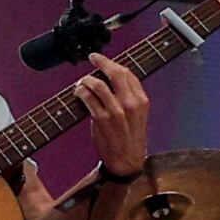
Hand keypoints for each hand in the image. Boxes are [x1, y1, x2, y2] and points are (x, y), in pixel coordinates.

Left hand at [75, 55, 153, 179]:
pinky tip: (78, 93)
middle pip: (115, 73)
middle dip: (102, 62)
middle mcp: (130, 104)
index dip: (113, 64)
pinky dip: (80, 92)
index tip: (103, 60)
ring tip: (81, 82)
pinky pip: (87, 98)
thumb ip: (129, 97)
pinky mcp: (101, 119)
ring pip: (98, 84)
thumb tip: (111, 78)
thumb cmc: (130, 137)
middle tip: (92, 58)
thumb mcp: (138, 115)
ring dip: (86, 80)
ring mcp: (115, 111)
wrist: (127, 161)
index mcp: (142, 101)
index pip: (128, 74)